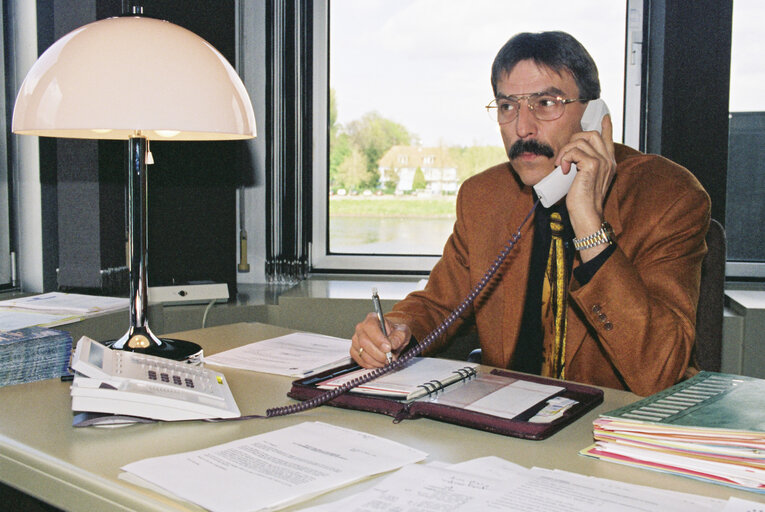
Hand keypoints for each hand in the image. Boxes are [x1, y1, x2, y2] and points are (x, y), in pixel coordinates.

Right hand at [351, 313, 411, 367]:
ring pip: (362, 352)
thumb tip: (392, 345)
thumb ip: (398, 337)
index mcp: (372, 318)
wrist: (392, 338)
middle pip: (364, 342)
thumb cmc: (395, 333)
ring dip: (376, 361)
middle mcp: (361, 327)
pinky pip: (360, 360)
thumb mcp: (402, 332)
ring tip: (386, 361)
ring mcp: (356, 339)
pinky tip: (379, 363)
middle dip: (378, 353)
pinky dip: (371, 364)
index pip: (370, 327)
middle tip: (389, 358)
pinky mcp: (354, 350)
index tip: (388, 348)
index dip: (379, 339)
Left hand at [558, 113, 616, 260]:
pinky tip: (563, 170)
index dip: (606, 127)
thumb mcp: (583, 180)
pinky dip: (565, 158)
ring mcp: (602, 162)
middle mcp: (607, 160)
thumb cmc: (582, 202)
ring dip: (565, 150)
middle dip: (573, 139)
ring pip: (581, 140)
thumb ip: (582, 168)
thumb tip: (570, 158)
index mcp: (608, 163)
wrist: (586, 216)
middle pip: (592, 134)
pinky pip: (575, 151)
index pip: (608, 139)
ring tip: (561, 165)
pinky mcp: (592, 165)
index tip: (605, 117)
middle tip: (564, 156)